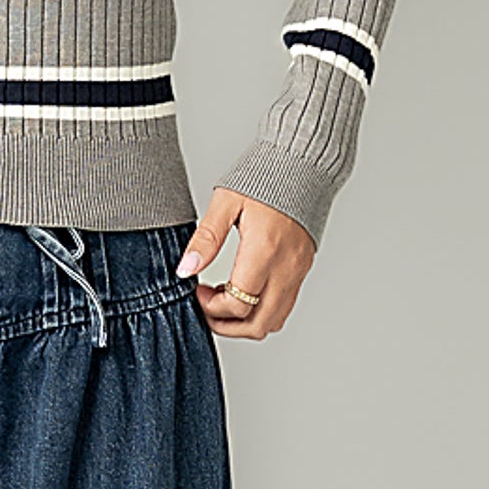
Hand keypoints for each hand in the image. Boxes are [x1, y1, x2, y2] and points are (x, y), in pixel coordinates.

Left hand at [176, 188, 314, 339]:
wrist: (303, 162)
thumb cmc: (264, 176)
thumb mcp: (225, 202)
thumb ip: (205, 239)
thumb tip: (185, 269)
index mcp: (264, 251)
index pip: (238, 305)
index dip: (211, 308)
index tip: (198, 290)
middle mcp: (286, 267)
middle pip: (258, 325)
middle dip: (227, 326)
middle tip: (207, 308)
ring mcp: (298, 270)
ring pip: (274, 320)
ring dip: (245, 320)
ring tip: (224, 298)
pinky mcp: (303, 268)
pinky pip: (284, 304)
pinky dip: (261, 308)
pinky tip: (243, 287)